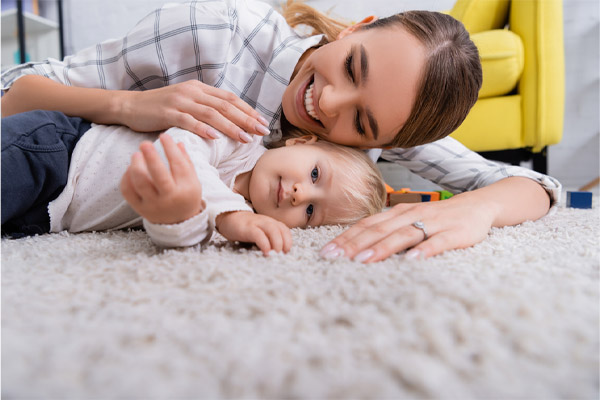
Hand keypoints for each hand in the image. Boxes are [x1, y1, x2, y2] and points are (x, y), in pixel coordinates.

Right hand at [119, 80, 270, 142]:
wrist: (131, 106)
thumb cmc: (161, 108)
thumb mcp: (187, 103)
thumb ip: (206, 107)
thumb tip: (230, 120)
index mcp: (199, 89)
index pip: (229, 99)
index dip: (248, 110)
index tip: (263, 122)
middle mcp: (192, 92)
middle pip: (225, 106)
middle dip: (246, 119)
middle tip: (261, 132)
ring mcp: (180, 101)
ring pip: (211, 114)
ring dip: (230, 126)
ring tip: (245, 138)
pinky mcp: (167, 112)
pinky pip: (189, 121)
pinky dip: (203, 129)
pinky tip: (215, 137)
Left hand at [120, 134, 204, 223]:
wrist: (179, 222)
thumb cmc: (186, 195)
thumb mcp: (192, 180)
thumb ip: (185, 161)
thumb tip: (176, 141)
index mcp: (185, 189)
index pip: (178, 165)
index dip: (170, 148)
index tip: (164, 136)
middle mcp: (169, 197)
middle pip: (158, 174)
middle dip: (150, 156)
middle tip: (145, 143)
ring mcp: (153, 204)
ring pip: (140, 182)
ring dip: (136, 165)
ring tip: (136, 155)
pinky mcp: (140, 209)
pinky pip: (128, 191)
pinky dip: (127, 177)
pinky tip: (131, 169)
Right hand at [216, 211, 292, 255]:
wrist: (228, 217)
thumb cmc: (246, 228)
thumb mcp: (260, 231)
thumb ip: (268, 239)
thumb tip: (276, 254)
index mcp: (270, 223)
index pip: (284, 229)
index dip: (288, 240)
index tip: (287, 252)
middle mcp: (266, 221)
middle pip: (281, 229)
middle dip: (285, 242)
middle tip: (283, 255)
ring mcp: (257, 224)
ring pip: (272, 230)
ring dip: (277, 242)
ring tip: (276, 254)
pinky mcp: (247, 228)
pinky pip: (258, 234)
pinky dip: (264, 243)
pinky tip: (266, 252)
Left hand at [319, 194, 494, 262]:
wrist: (477, 206)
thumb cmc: (437, 218)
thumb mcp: (409, 220)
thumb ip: (387, 231)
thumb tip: (357, 247)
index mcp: (398, 213)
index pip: (367, 225)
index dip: (346, 238)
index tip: (327, 252)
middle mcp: (411, 215)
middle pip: (379, 230)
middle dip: (355, 244)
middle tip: (335, 258)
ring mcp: (433, 223)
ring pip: (403, 235)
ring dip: (382, 248)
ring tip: (362, 261)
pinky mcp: (454, 234)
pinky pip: (437, 243)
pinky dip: (424, 251)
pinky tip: (412, 260)